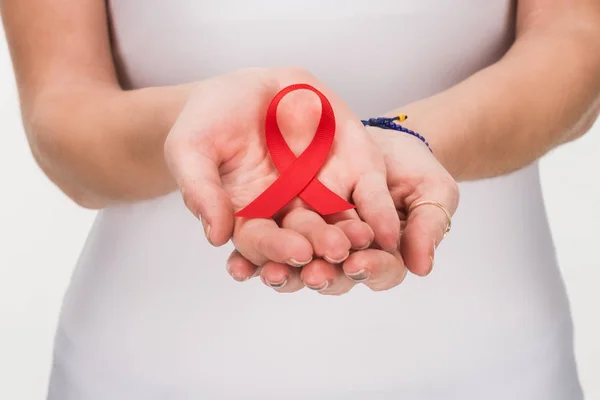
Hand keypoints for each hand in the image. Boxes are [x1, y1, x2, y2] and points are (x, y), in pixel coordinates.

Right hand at [164, 67, 399, 272]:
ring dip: (353, 238)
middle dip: (321, 248)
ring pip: (341, 223)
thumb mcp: (191, 149)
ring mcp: (323, 191)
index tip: (294, 253)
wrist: (246, 86)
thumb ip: (201, 191)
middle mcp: (290, 213)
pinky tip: (388, 232)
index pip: (264, 242)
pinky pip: (368, 193)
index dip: (279, 249)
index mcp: (251, 217)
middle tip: (333, 253)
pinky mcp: (351, 167)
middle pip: (308, 240)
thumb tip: (215, 237)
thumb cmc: (209, 120)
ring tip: (361, 245)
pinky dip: (378, 213)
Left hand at [227, 124, 458, 293]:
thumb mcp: (432, 189)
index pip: (381, 269)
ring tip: (269, 272)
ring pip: (299, 264)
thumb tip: (423, 267)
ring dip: (283, 272)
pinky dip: (253, 255)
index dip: (371, 269)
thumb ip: (429, 225)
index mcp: (382, 253)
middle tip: (312, 274)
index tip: (358, 264)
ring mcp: (315, 239)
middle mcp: (346, 253)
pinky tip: (238, 263)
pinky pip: (270, 241)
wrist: (381, 138)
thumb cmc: (413, 167)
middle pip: (334, 274)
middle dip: (322, 275)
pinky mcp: (288, 222)